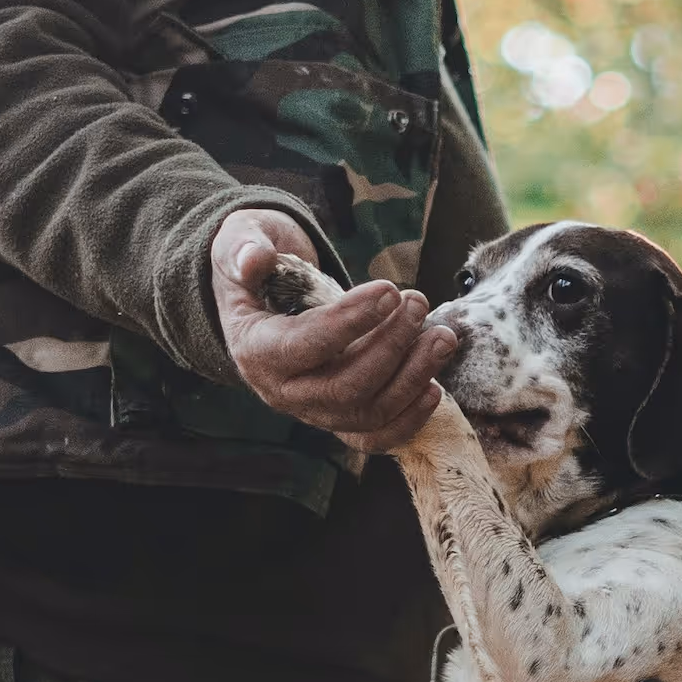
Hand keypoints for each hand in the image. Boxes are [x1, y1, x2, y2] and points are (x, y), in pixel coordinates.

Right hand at [213, 209, 455, 451]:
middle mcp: (283, 392)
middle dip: (390, 346)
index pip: (305, 346)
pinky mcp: (338, 419)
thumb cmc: (259, 269)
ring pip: (367, 412)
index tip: (388, 291)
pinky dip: (408, 420)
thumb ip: (243, 248)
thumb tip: (254, 259)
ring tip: (442, 337)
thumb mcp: (240, 244)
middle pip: (344, 387)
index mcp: (256, 350)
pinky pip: (374, 437)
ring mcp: (312, 411)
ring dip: (412, 377)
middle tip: (417, 303)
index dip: (349, 322)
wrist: (263, 301)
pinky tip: (434, 388)